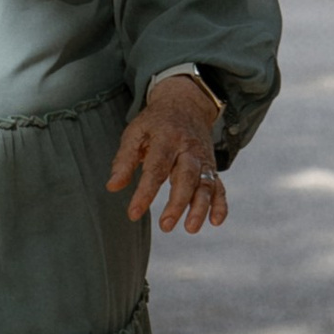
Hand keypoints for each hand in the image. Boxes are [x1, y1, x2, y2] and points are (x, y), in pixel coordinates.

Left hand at [107, 72, 226, 232]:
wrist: (186, 104)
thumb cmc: (155, 123)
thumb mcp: (135, 133)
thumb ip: (124, 160)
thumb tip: (112, 187)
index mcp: (167, 138)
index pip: (156, 168)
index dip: (145, 192)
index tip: (133, 213)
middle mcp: (189, 149)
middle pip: (187, 177)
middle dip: (178, 203)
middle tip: (165, 226)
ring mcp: (203, 159)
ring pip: (205, 184)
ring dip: (200, 207)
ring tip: (190, 229)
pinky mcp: (211, 168)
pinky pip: (219, 186)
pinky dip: (221, 204)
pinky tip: (215, 222)